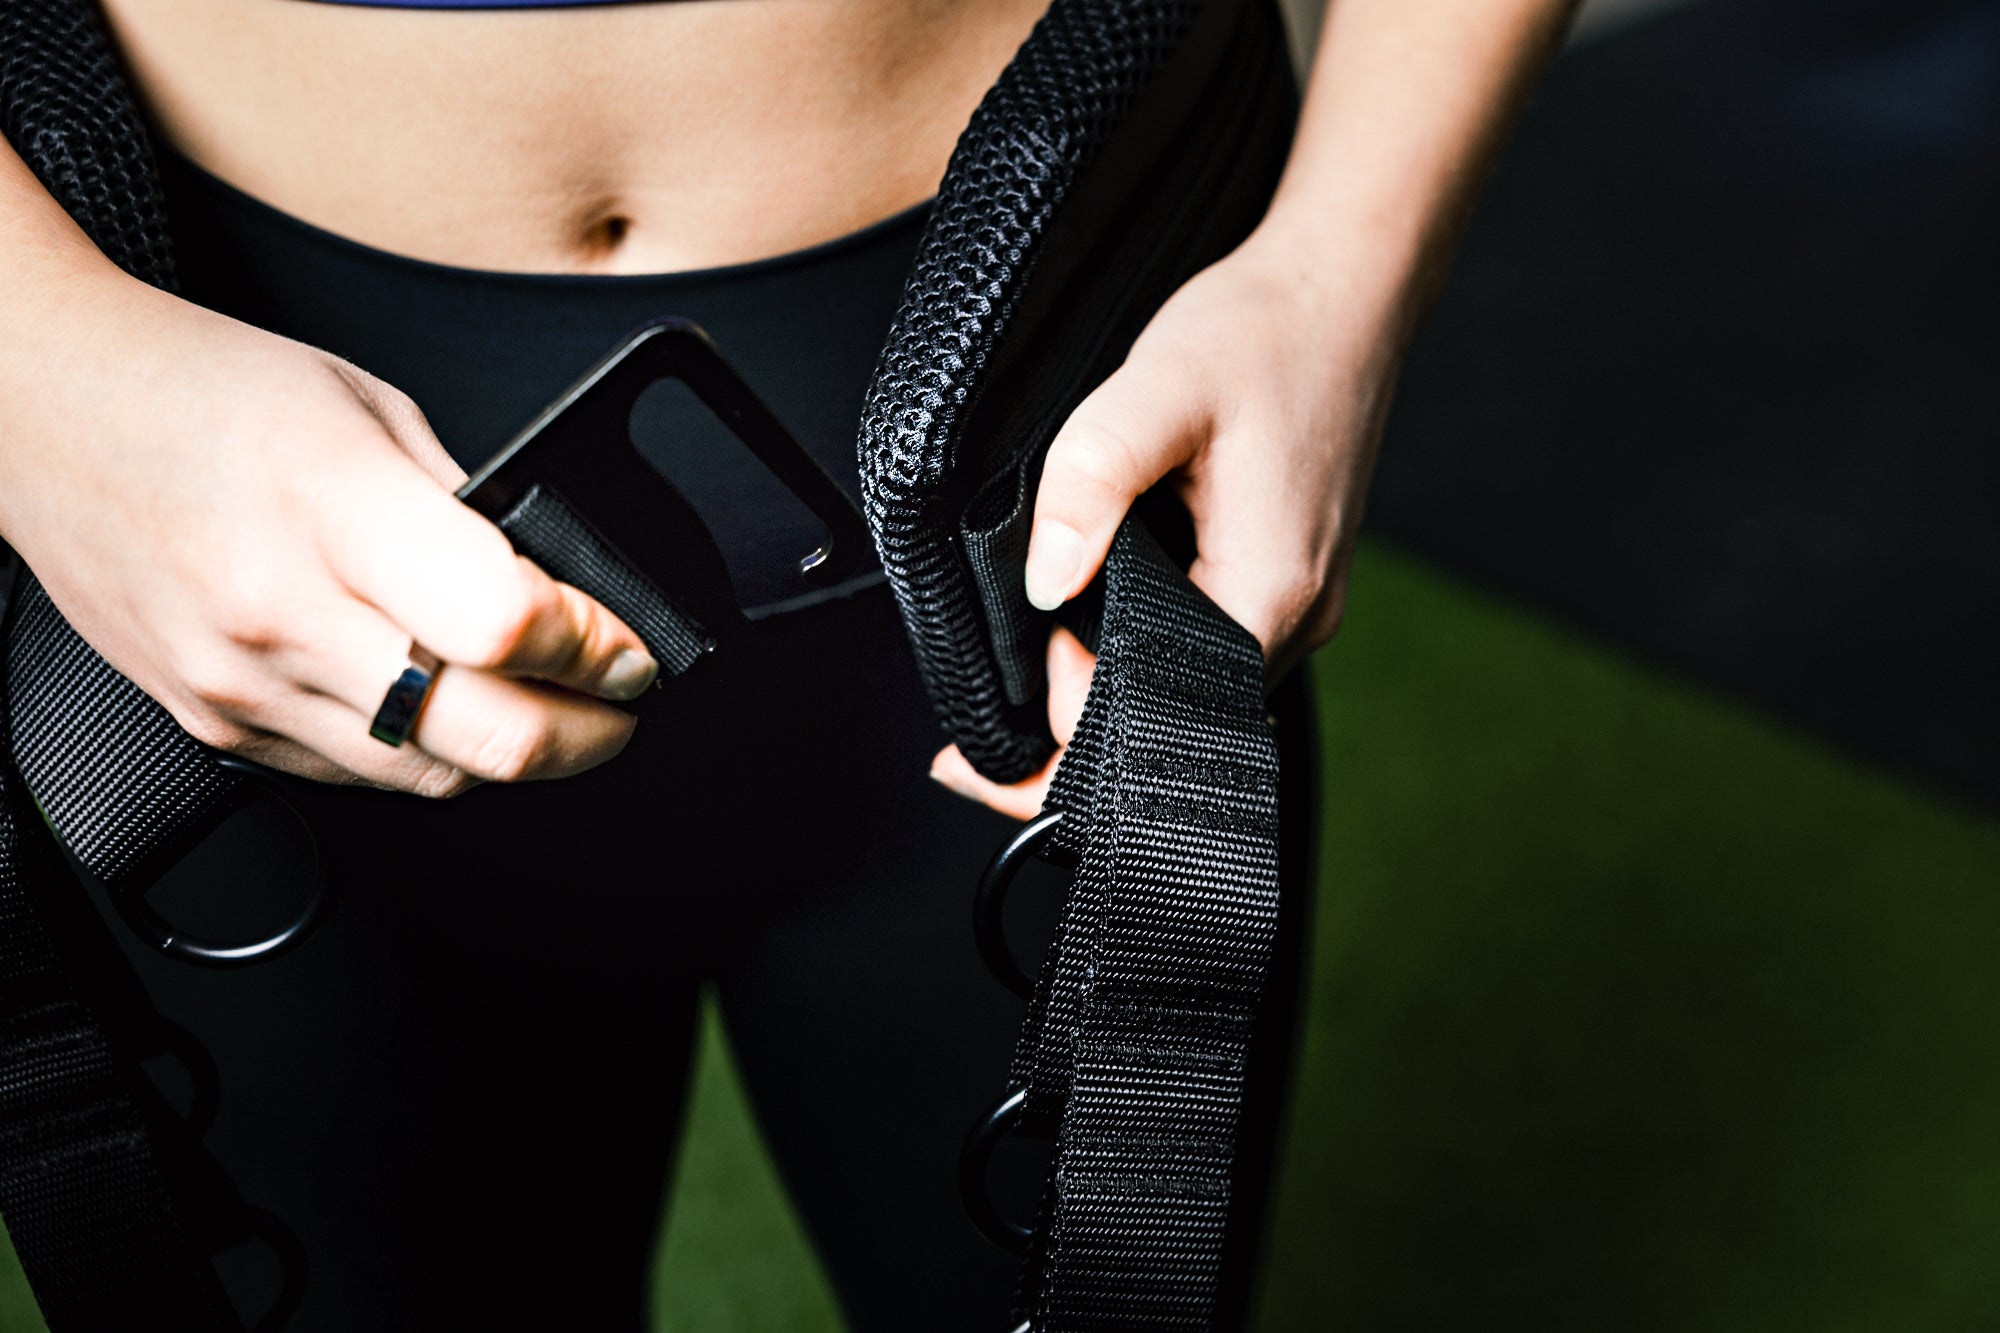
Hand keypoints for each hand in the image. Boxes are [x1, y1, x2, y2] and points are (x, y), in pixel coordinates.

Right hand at [0, 276, 656, 796]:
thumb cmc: (200, 391)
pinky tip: (451, 710)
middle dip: (590, 734)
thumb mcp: (368, 408)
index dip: (595, 647)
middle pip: (485, 735)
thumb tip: (558, 590)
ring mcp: (244, 684)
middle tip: (622, 702)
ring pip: (432, 776)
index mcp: (330, 504)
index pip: (503, 624)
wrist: (43, 416)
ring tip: (555, 710)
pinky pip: (362, 774)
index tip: (629, 643)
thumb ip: (467, 510)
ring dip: (516, 756)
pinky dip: (429, 754)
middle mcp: (280, 610)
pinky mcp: (219, 726)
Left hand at [929, 224, 1399, 816]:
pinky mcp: (1283, 580)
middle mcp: (1296, 619)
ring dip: (1105, 706)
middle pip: (1175, 730)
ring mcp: (1297, 604)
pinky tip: (1084, 644)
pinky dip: (1140, 663)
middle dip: (1074, 750)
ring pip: (1190, 698)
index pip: (1162, 722)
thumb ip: (1093, 481)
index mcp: (1271, 592)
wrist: (1343, 286)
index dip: (1074, 722)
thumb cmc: (1264, 329)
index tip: (1019, 669)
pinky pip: (1205, 653)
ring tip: (1019, 695)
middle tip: (966, 753)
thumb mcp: (1158, 385)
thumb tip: (1046, 585)